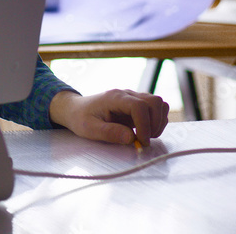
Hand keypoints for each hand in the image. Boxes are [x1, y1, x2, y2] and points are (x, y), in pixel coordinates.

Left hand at [48, 89, 169, 146]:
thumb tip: (131, 138)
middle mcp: (127, 95)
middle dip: (155, 123)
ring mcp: (134, 98)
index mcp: (114, 98)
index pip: (139, 106)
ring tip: (145, 136)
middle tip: (144, 139)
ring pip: (159, 104)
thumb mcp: (89, 129)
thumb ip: (109, 132)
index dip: (145, 125)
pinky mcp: (137, 106)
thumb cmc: (81, 118)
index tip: (141, 141)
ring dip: (158, 122)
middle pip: (155, 101)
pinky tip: (145, 132)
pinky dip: (157, 121)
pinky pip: (156, 109)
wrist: (76, 110)